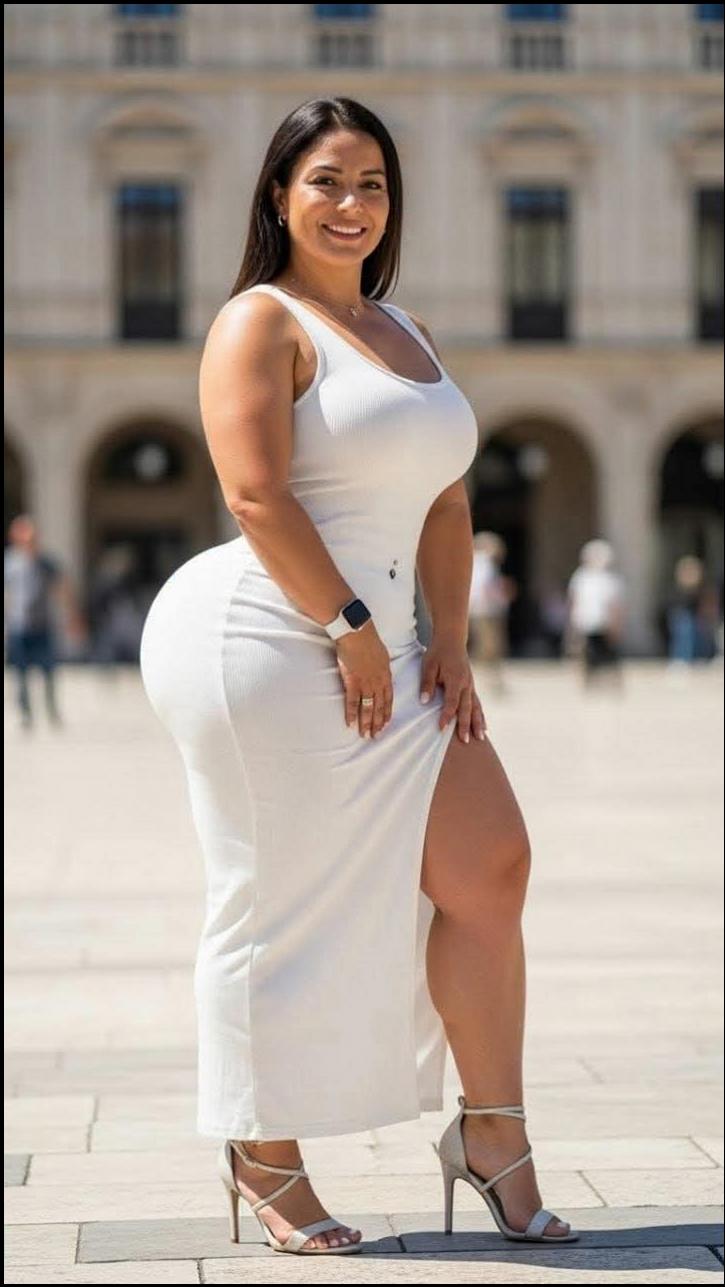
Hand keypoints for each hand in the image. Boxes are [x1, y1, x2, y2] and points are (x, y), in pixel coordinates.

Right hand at [334, 620, 392, 738]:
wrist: (357, 632)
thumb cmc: (368, 638)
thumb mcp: (381, 653)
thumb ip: (382, 666)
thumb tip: (381, 672)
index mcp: (386, 675)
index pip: (388, 698)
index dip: (386, 712)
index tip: (385, 723)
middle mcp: (378, 682)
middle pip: (379, 706)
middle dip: (377, 722)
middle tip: (376, 736)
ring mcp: (365, 683)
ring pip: (368, 707)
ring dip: (366, 723)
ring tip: (365, 735)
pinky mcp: (352, 681)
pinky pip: (352, 701)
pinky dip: (351, 714)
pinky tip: (351, 724)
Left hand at [419, 636, 486, 743]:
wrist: (452, 638)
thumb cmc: (437, 652)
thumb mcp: (428, 665)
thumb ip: (427, 684)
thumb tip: (423, 701)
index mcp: (455, 680)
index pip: (451, 702)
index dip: (446, 716)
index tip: (440, 728)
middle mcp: (466, 684)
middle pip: (466, 708)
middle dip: (466, 725)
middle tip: (465, 741)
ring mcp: (471, 685)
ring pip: (476, 707)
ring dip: (478, 723)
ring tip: (480, 738)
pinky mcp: (471, 685)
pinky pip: (478, 703)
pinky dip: (481, 715)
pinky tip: (484, 727)